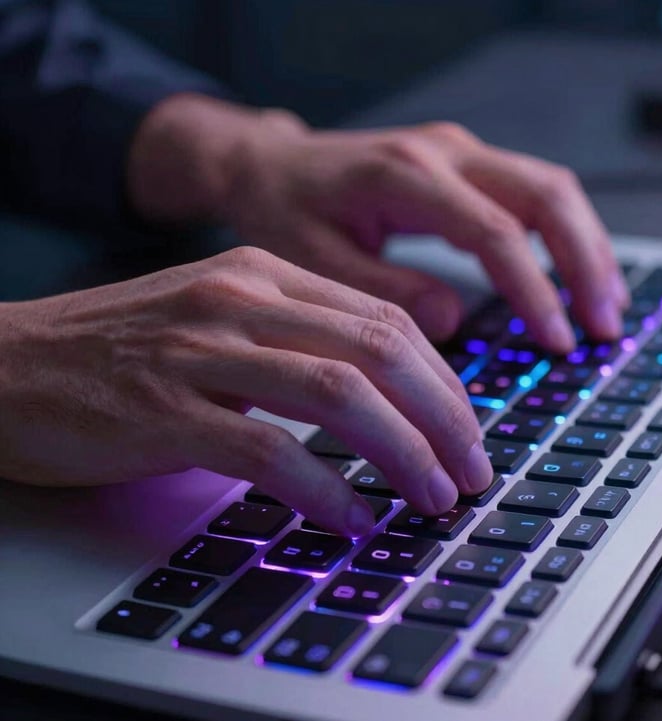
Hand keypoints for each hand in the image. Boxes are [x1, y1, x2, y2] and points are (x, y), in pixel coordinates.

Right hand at [0, 248, 491, 534]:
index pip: (384, 320)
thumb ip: (298, 342)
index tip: (467, 428)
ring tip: (434, 497)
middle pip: (379, 352)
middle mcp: (241, 300)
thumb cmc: (121, 348)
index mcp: (264, 273)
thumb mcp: (221, 320)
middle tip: (472, 470)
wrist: (7, 362)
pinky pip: (269, 451)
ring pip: (339, 395)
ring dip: (403, 453)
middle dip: (444, 418)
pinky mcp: (164, 410)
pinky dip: (326, 489)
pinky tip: (352, 518)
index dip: (443, 381)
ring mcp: (201, 351)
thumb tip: (384, 398)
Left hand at [128, 94, 628, 352]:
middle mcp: (443, 154)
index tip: (556, 341)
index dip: (534, 290)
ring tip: (607, 306)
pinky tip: (574, 275)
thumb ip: (384, 290)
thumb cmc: (283, 209)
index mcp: (406, 176)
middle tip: (605, 326)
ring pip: (550, 188)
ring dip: (586, 247)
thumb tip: (452, 320)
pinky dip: (562, 236)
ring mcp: (458, 154)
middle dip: (585, 262)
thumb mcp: (314, 258)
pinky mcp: (462, 166)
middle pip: (546, 194)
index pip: (494, 231)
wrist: (269, 165)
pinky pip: (530, 194)